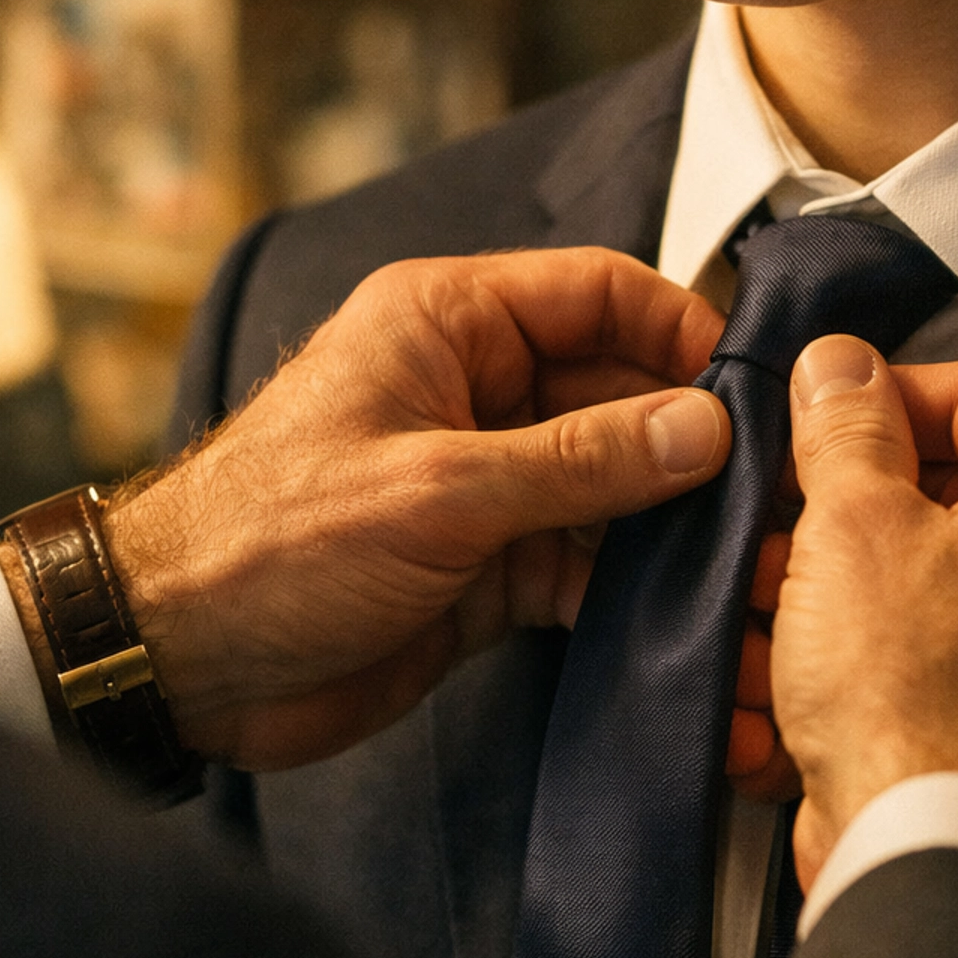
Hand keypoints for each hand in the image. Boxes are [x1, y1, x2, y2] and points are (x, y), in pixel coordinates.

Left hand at [107, 249, 729, 769]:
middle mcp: (474, 392)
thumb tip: (703, 430)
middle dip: (695, 443)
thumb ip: (580, 461)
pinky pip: (585, 561)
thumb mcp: (438, 489)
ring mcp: (485, 483)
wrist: (180, 663)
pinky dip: (635, 587)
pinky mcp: (487, 568)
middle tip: (776, 497)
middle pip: (621, 393)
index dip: (681, 332)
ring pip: (614, 485)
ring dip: (677, 526)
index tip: (753, 391)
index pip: (598, 294)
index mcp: (447, 325)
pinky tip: (694, 616)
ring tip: (755, 565)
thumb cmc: (269, 543)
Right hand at [770, 337, 957, 887]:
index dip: (878, 396)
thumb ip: (846, 428)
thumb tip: (841, 370)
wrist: (937, 862)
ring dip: (839, 588)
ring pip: (934, 584)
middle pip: (954, 494)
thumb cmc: (921, 704)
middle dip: (846, 509)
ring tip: (767, 604)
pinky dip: (867, 661)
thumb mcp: (853, 524)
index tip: (815, 418)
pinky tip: (792, 675)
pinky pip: (937, 663)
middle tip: (780, 518)